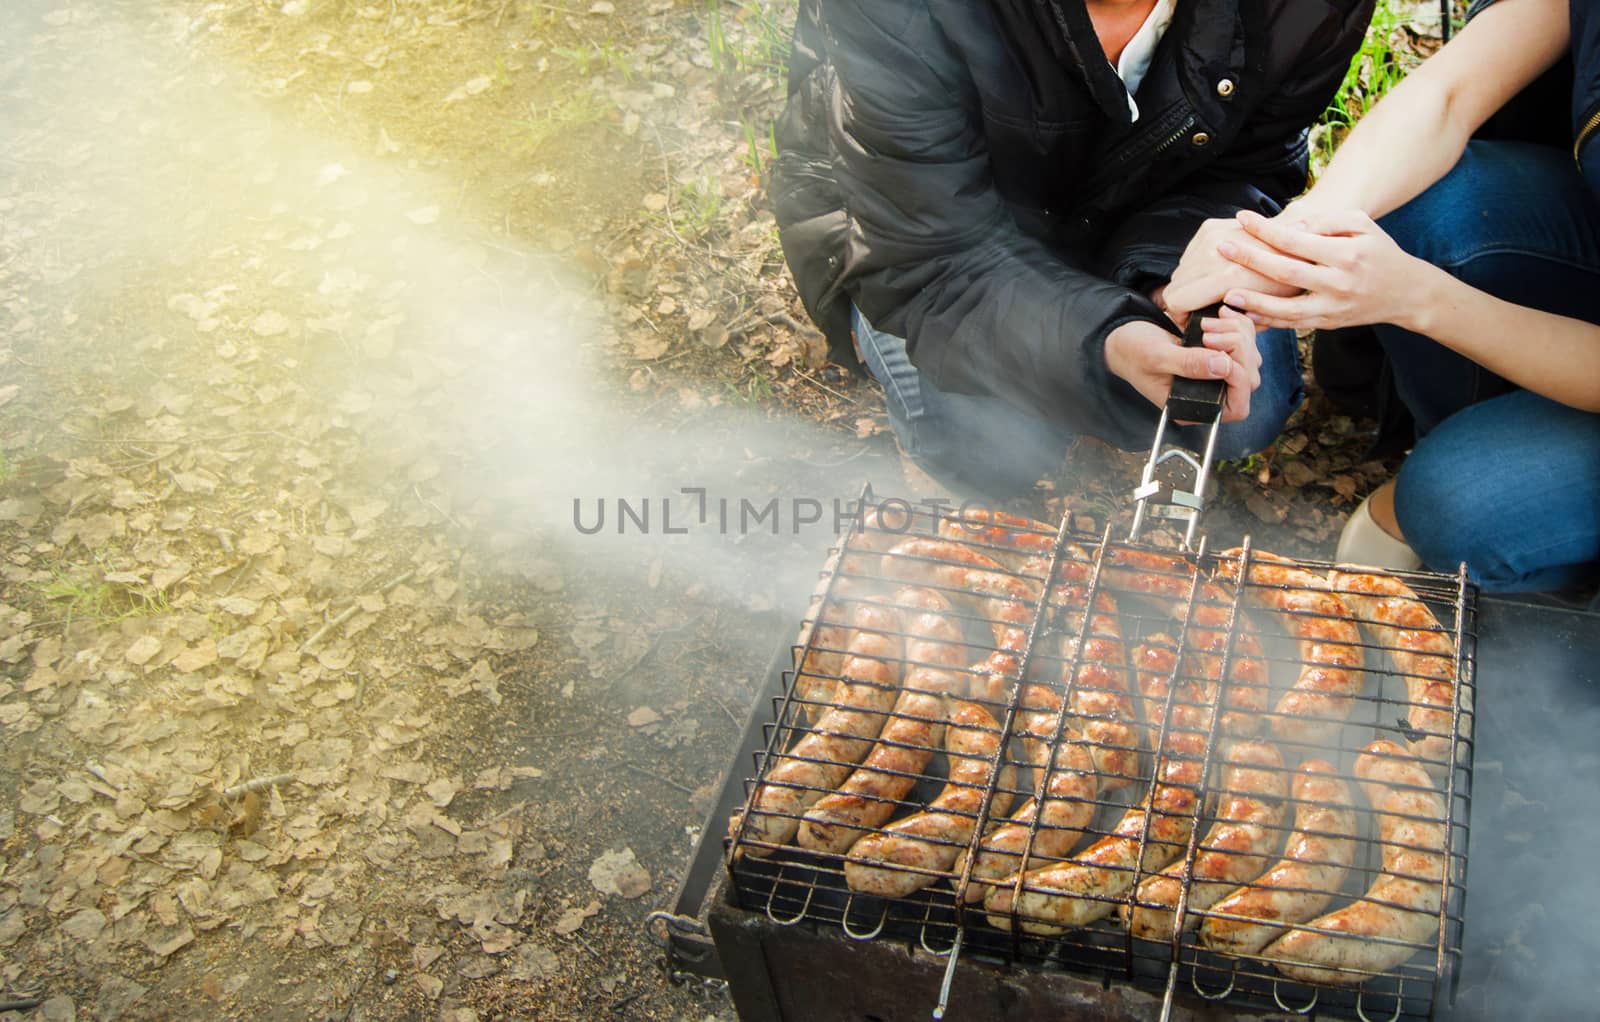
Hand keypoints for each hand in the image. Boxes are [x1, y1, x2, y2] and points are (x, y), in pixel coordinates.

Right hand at [1104, 309, 1260, 423]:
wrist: (1124, 337)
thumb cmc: (1133, 352)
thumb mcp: (1156, 357)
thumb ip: (1189, 364)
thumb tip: (1224, 366)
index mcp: (1193, 406)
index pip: (1236, 407)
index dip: (1238, 381)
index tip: (1221, 356)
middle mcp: (1209, 394)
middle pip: (1249, 379)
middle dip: (1238, 350)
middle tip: (1209, 333)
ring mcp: (1217, 374)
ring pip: (1251, 358)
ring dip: (1238, 334)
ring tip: (1208, 323)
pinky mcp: (1220, 353)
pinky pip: (1245, 341)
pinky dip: (1238, 325)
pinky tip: (1219, 315)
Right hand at [1162, 217, 1300, 324]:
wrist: (1300, 238)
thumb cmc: (1290, 281)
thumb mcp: (1271, 313)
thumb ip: (1236, 324)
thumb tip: (1207, 329)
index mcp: (1228, 276)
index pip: (1177, 300)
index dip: (1180, 316)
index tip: (1191, 322)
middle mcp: (1214, 252)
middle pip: (1175, 285)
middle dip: (1185, 301)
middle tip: (1201, 311)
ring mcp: (1211, 236)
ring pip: (1180, 270)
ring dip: (1191, 283)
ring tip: (1211, 291)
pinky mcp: (1210, 226)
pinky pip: (1188, 255)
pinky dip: (1197, 267)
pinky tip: (1216, 272)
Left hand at [1218, 208, 1426, 330]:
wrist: (1406, 292)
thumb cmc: (1379, 252)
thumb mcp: (1362, 226)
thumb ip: (1327, 223)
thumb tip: (1292, 228)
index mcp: (1347, 255)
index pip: (1298, 241)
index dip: (1267, 230)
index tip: (1242, 218)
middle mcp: (1340, 283)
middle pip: (1288, 272)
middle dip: (1252, 261)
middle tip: (1222, 249)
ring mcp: (1334, 308)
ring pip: (1289, 308)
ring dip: (1256, 302)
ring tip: (1227, 295)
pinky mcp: (1329, 324)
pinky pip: (1294, 324)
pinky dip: (1270, 321)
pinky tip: (1247, 314)